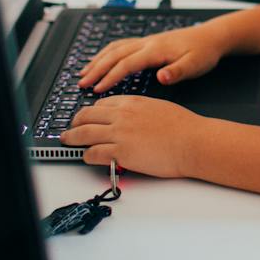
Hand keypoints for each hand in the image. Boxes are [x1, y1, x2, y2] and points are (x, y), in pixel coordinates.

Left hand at [60, 96, 200, 177]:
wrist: (192, 141)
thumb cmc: (184, 127)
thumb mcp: (158, 107)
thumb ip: (140, 111)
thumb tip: (132, 119)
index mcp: (132, 102)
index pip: (101, 104)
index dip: (90, 112)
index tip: (87, 117)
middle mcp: (122, 115)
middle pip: (87, 116)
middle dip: (75, 123)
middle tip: (70, 129)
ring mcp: (120, 134)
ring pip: (84, 134)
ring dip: (73, 138)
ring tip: (67, 142)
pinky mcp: (121, 153)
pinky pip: (94, 153)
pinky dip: (86, 155)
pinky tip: (87, 157)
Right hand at [77, 21, 229, 91]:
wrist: (211, 37)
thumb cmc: (203, 53)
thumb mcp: (195, 65)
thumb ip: (177, 72)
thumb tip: (161, 77)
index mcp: (156, 50)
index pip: (127, 64)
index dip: (110, 77)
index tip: (97, 89)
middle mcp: (147, 43)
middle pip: (115, 54)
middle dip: (96, 69)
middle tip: (81, 83)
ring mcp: (146, 41)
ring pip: (115, 48)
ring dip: (98, 60)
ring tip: (83, 72)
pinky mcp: (148, 42)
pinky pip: (121, 45)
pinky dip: (106, 52)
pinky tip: (100, 59)